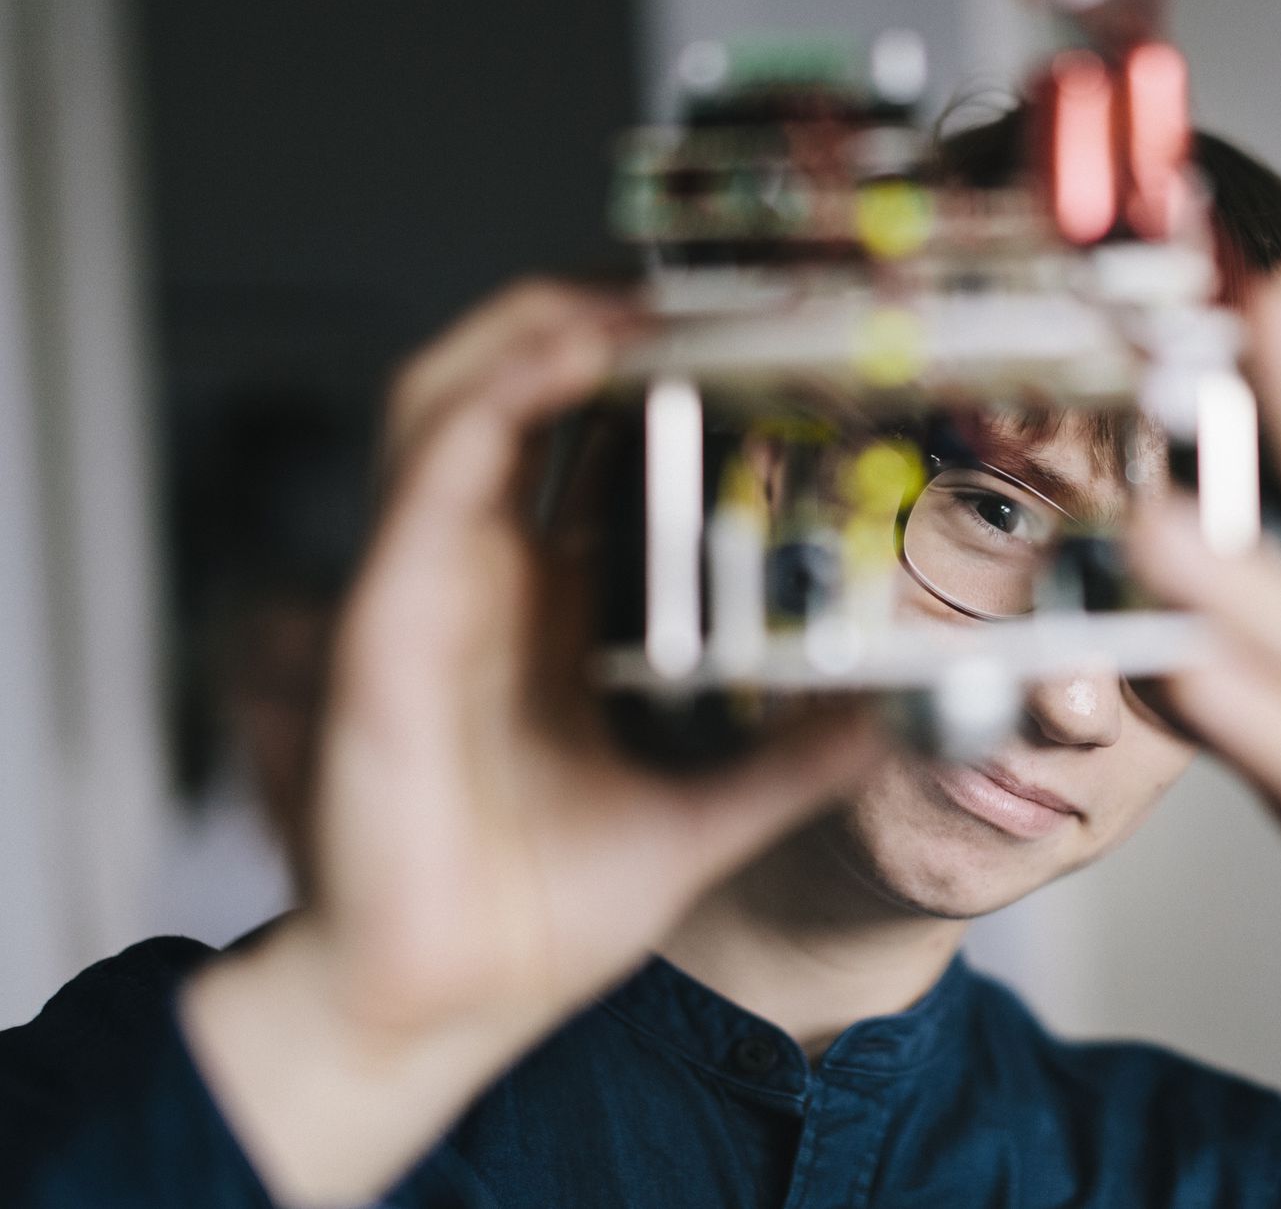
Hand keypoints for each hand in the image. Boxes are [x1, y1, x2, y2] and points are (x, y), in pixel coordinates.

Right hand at [182, 280, 883, 1206]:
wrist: (446, 1003)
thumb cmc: (538, 912)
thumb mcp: (702, 814)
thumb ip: (792, 765)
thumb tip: (888, 721)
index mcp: (549, 608)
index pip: (590, 448)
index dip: (655, 376)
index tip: (745, 332)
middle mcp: (487, 576)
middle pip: (514, 390)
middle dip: (591, 317)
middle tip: (694, 281)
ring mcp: (431, 584)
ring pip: (455, 393)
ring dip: (541, 324)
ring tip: (637, 290)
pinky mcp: (389, 614)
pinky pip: (434, 465)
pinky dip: (498, 392)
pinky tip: (573, 353)